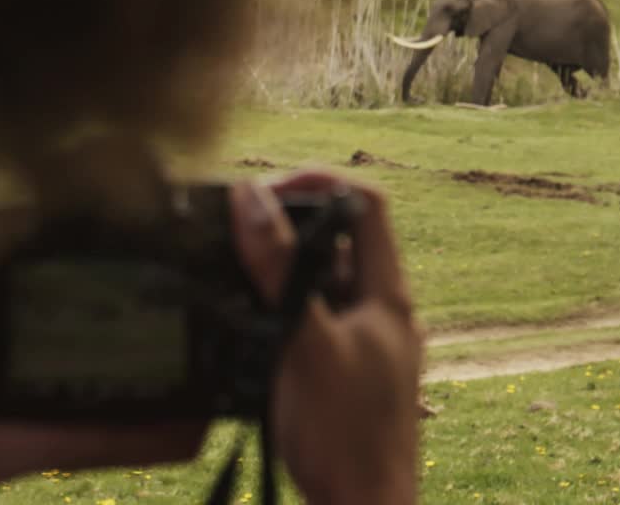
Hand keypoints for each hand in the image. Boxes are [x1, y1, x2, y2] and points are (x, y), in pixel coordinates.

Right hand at [230, 171, 421, 504]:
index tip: (267, 189)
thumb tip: (252, 199)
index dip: (320, 182)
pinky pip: (307, 320)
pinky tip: (244, 324)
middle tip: (236, 229)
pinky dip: (276, 309)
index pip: (367, 204)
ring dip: (277, 269)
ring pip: (318, 281)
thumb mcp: (305, 343)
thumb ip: (278, 270)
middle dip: (286, 225)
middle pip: (337, 239)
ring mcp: (361, 342)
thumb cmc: (346, 437)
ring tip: (232, 274)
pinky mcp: (339, 371)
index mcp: (387, 295)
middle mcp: (379, 312)